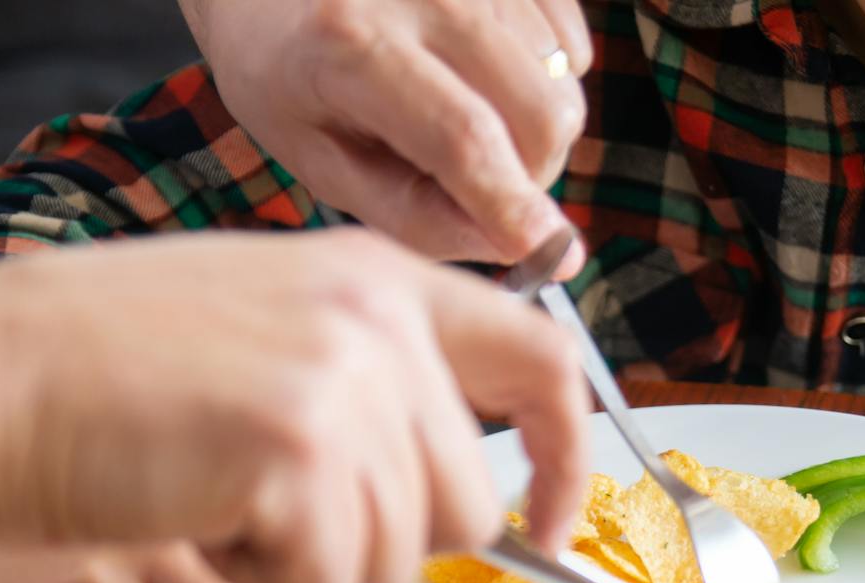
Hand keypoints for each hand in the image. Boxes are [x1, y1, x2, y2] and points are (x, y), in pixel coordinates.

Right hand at [0, 229, 587, 578]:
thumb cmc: (103, 368)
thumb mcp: (267, 319)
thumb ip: (373, 369)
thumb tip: (467, 471)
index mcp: (380, 277)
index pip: (541, 364)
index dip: (566, 460)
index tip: (552, 529)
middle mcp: (380, 320)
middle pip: (466, 504)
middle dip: (382, 538)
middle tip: (279, 502)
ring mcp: (344, 385)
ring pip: (399, 554)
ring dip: (311, 557)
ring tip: (222, 490)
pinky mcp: (297, 456)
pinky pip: (328, 578)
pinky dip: (264, 577)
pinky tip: (200, 515)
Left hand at [184, 0, 590, 268]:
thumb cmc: (291, 85)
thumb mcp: (325, 166)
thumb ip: (416, 216)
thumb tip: (520, 245)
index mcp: (352, 44)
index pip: (463, 138)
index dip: (513, 205)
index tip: (554, 256)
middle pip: (541, 114)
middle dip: (531, 176)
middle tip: (479, 186)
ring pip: (565, 83)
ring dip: (534, 130)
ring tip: (470, 125)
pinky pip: (573, 45)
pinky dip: (545, 83)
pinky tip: (487, 82)